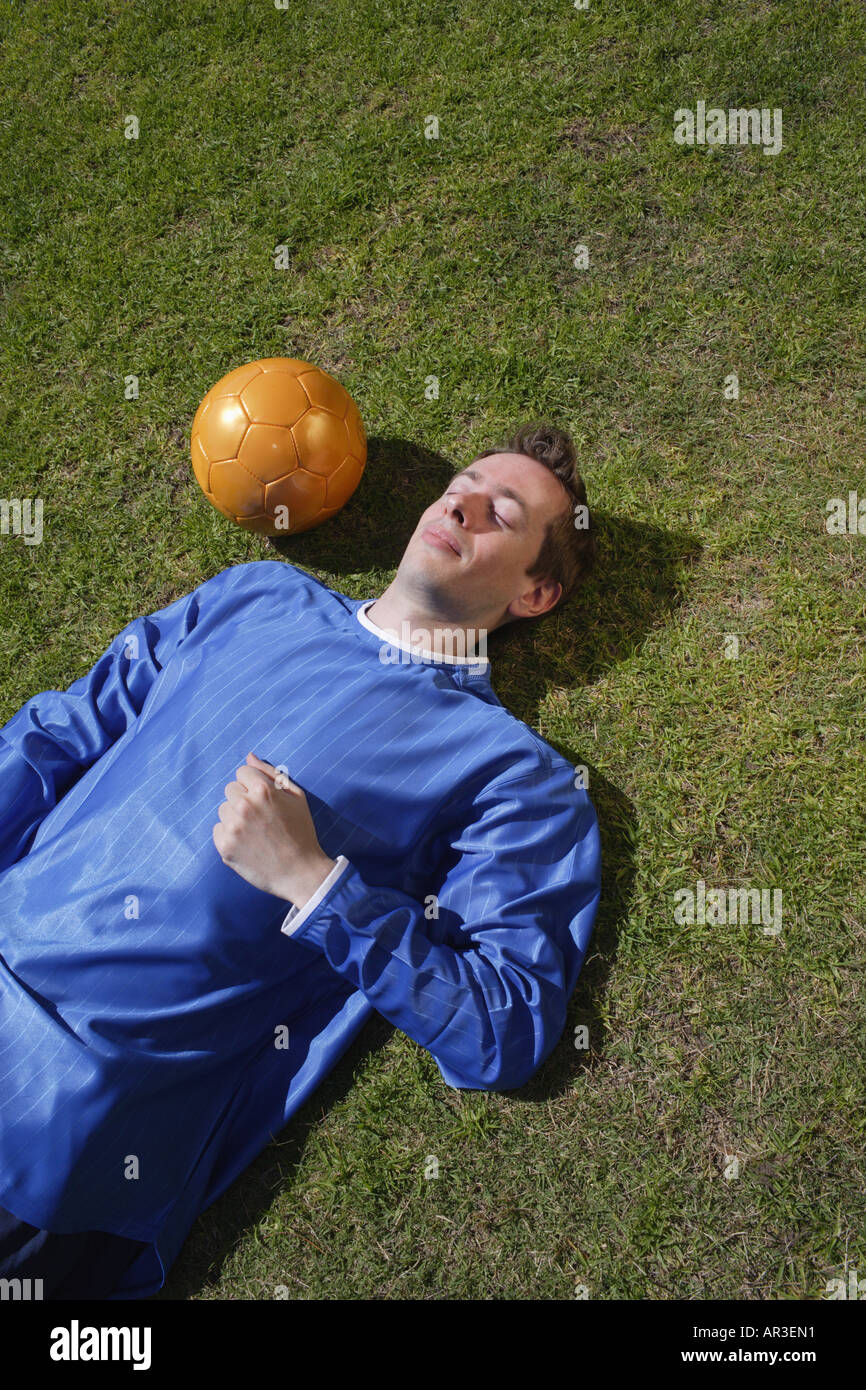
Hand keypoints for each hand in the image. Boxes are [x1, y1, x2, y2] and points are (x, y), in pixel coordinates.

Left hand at [213, 752, 335, 906]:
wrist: (300, 872)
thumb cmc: (301, 832)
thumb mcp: (297, 797)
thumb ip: (271, 773)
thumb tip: (249, 756)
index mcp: (263, 790)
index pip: (242, 772)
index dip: (254, 785)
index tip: (266, 801)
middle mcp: (244, 805)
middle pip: (230, 789)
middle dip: (243, 799)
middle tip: (261, 818)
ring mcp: (232, 827)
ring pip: (223, 809)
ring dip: (235, 817)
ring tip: (255, 832)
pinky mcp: (224, 846)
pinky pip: (218, 829)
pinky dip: (229, 835)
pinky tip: (247, 844)